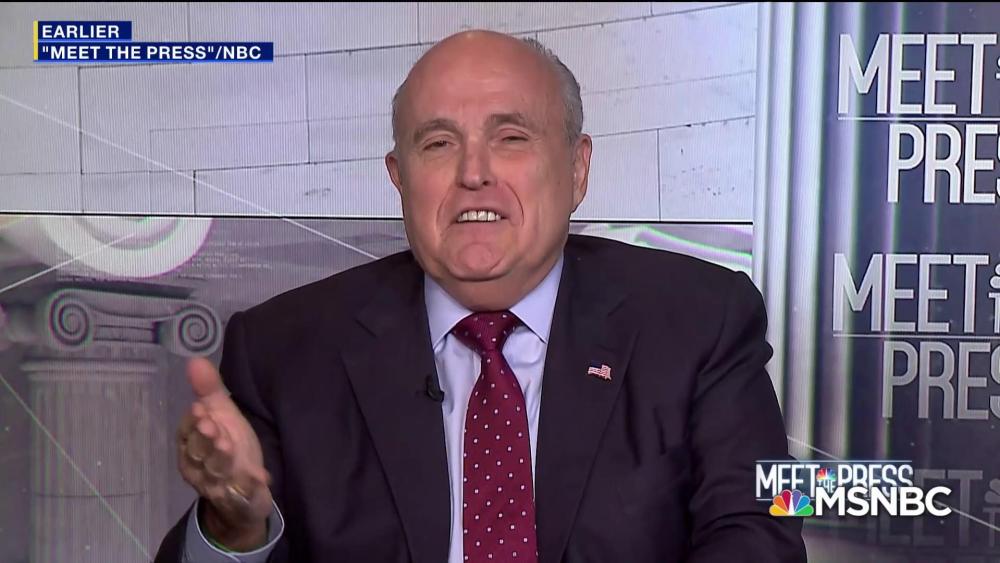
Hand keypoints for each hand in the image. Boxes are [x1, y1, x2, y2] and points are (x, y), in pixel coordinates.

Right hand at [177, 357, 272, 549]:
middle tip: (213, 427)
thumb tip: (194, 360)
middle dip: (204, 440)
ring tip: (228, 446)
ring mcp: (219, 485)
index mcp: (191, 446)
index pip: (186, 434)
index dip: (193, 423)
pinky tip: (261, 477)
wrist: (241, 492)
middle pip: (198, 454)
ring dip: (221, 460)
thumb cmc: (227, 446)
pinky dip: (251, 485)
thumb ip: (209, 390)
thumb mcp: (222, 416)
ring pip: (217, 473)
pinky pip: (244, 493)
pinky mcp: (241, 499)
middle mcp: (199, 467)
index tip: (201, 409)